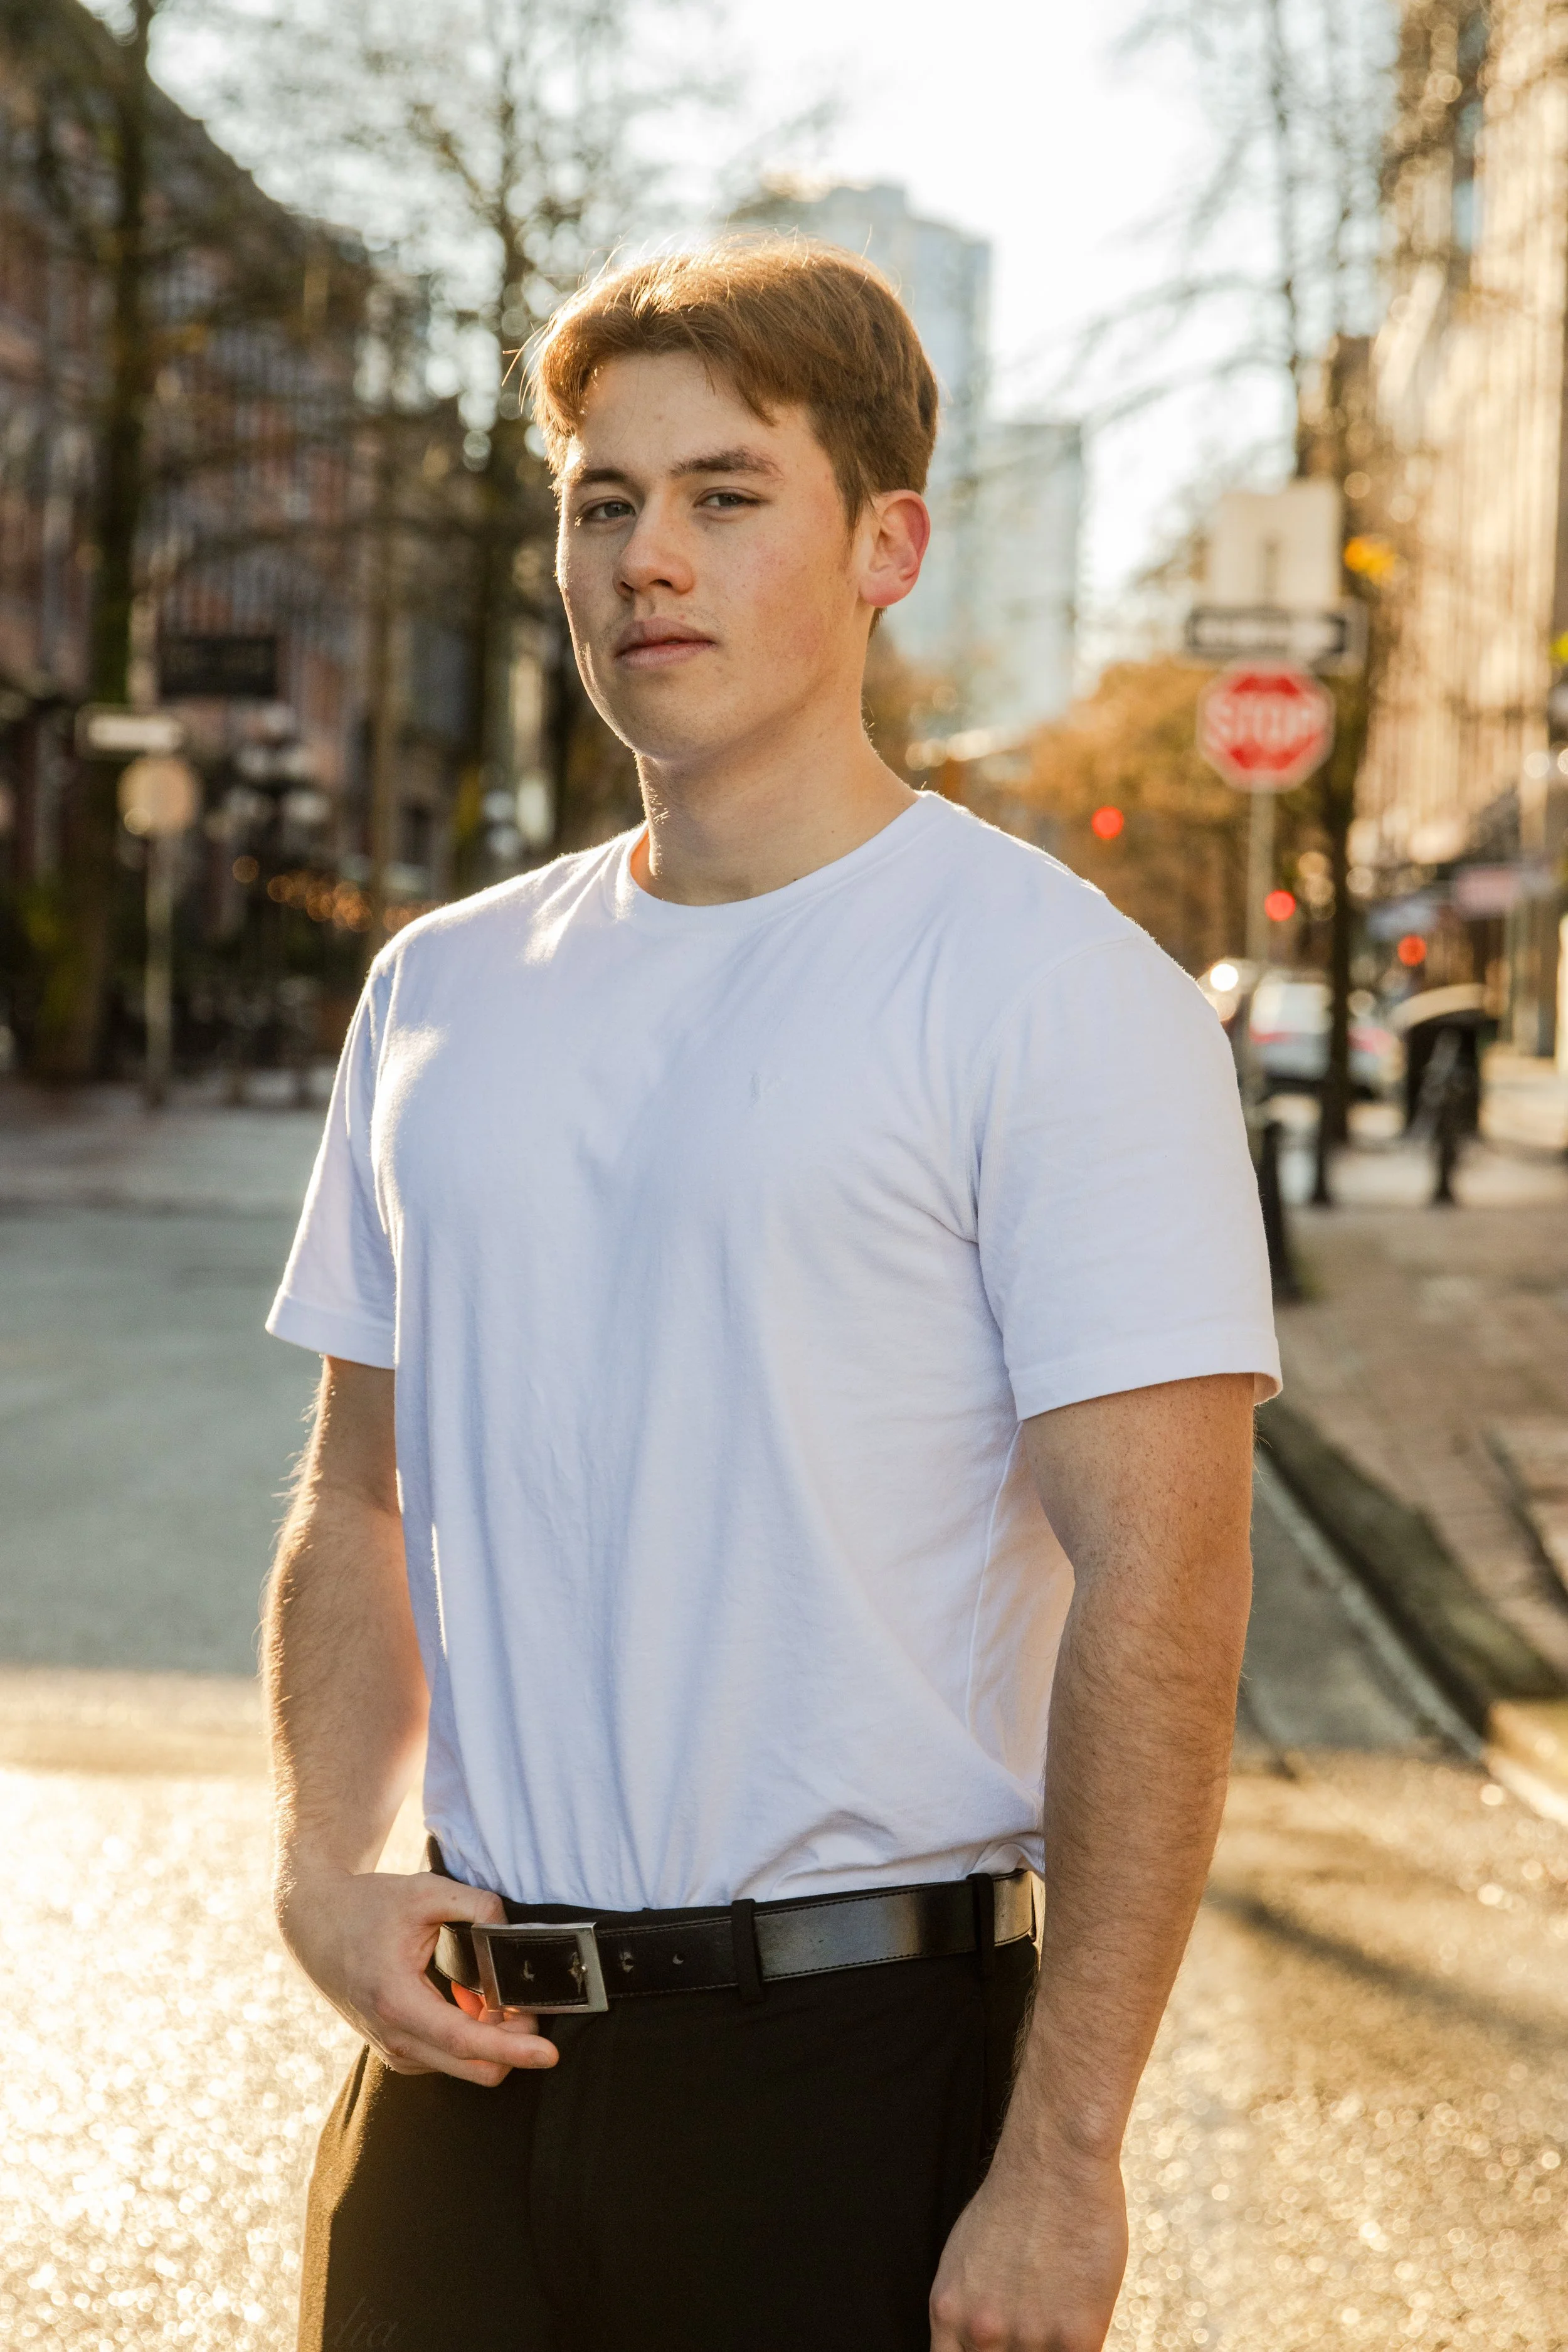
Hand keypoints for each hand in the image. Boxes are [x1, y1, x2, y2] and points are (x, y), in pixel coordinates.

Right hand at [277, 1861, 558, 2086]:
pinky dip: (470, 2037)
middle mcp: (393, 2038)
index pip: (465, 2041)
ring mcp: (393, 2049)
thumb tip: (512, 1935)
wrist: (316, 1923)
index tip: (548, 2054)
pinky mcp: (396, 2050)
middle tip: (528, 2005)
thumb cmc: (368, 1906)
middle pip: (472, 2067)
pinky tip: (468, 2000)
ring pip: (463, 2066)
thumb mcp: (425, 1892)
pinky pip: (447, 2058)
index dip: (512, 2049)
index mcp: (396, 2002)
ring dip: (491, 2039)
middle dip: (512, 2044)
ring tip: (492, 1993)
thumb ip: (476, 1907)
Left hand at [929, 2136, 1126, 2351]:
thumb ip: (969, 2306)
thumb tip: (977, 2341)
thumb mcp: (966, 2257)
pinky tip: (1081, 2322)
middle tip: (1030, 2324)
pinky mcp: (1076, 2338)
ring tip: (1056, 2313)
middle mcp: (982, 2333)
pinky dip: (1080, 2346)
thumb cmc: (1014, 2200)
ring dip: (1049, 2347)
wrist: (1056, 2159)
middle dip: (1014, 2351)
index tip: (992, 2347)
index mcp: (948, 2311)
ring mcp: (1029, 2339)